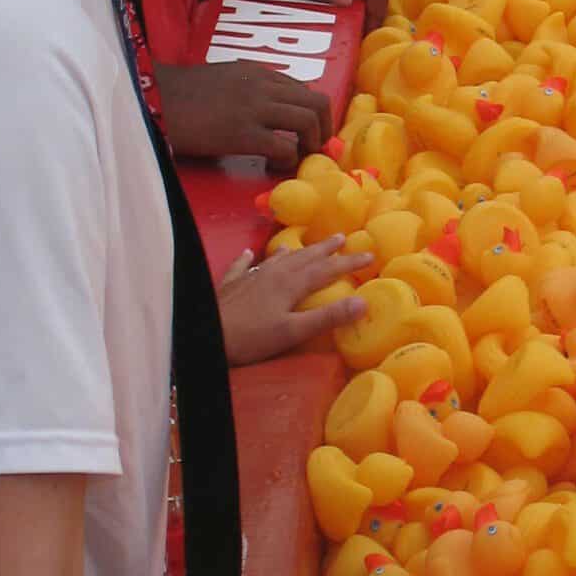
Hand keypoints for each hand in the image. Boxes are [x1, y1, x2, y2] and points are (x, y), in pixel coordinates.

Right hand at [157, 60, 329, 168]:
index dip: (314, 114)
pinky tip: (271, 165)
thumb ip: (250, 89)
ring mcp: (256, 108)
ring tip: (295, 158)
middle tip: (312, 148)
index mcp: (259, 72)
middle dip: (323, 129)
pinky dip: (287, 160)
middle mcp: (264, 85)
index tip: (310, 132)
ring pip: (309, 122)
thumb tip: (269, 113)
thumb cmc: (181, 94)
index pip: (305, 89)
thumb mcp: (224, 79)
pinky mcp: (244, 133)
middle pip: (318, 103)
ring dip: (310, 144)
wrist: (155, 100)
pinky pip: (285, 147)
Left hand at [218, 237, 370, 365]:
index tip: (369, 255)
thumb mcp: (293, 332)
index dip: (349, 262)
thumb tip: (363, 302)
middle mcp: (273, 273)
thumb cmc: (251, 338)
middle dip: (325, 248)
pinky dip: (249, 258)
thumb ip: (327, 317)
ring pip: (278, 258)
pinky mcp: (232, 285)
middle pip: (304, 257)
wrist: (206, 335)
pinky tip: (249, 253)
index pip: (327, 269)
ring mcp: (251, 276)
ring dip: (295, 251)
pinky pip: (243, 266)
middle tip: (342, 237)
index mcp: (291, 283)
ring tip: (305, 245)